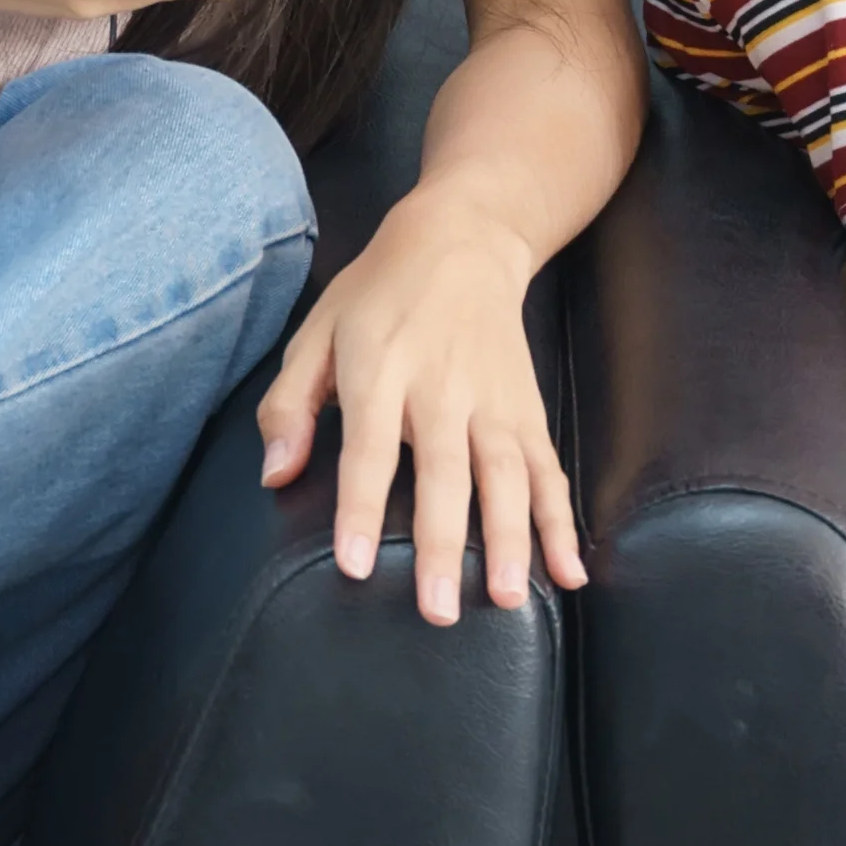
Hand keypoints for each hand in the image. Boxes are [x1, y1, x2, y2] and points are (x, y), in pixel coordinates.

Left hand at [254, 195, 578, 623]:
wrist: (463, 236)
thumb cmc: (377, 292)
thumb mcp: (317, 331)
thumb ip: (289, 404)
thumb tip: (275, 475)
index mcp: (381, 368)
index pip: (371, 448)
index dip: (363, 507)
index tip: (358, 564)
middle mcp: (442, 387)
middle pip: (445, 472)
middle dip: (443, 544)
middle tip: (436, 609)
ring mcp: (493, 399)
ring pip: (505, 475)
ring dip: (511, 539)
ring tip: (508, 598)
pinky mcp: (527, 408)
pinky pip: (547, 470)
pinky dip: (561, 521)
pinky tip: (569, 570)